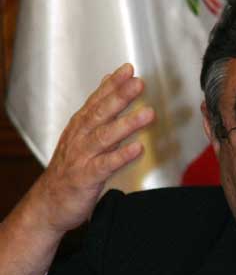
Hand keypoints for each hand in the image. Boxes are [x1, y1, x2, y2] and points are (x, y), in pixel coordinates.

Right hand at [0, 64, 153, 274]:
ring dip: (126, 124)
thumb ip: (96, 111)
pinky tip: (138, 149)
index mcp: (79, 127)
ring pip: (104, 137)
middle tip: (138, 83)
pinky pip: (105, 166)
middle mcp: (79, 139)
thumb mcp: (80, 135)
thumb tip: (108, 83)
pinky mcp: (85, 178)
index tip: (128, 69)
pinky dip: (121, 156)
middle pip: (100, 113)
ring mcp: (81, 158)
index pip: (96, 101)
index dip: (112, 84)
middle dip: (119, 97)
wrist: (48, 205)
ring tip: (148, 114)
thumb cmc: (69, 169)